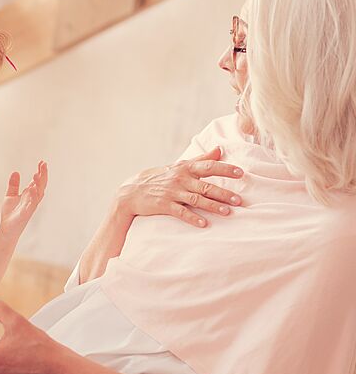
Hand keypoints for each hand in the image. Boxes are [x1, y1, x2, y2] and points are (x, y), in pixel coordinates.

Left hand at [0, 161, 47, 237]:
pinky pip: (31, 204)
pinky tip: (31, 189)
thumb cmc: (10, 213)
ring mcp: (30, 206)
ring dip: (38, 184)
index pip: (37, 181)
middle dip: (43, 175)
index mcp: (29, 195)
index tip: (42, 162)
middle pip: (41, 185)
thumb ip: (14, 184)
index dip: (40, 172)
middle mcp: (32, 199)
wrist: (6, 228)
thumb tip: (16, 172)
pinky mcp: (26, 213)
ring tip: (37, 174)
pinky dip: (32, 197)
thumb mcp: (10, 195)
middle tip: (43, 164)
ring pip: (38, 193)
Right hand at [115, 146, 243, 227]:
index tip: (240, 173)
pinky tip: (204, 224)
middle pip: (205, 186)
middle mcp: (180, 179)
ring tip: (227, 212)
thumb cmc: (160, 179)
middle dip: (223, 193)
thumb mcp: (178, 166)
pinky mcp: (164, 205)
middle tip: (239, 200)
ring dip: (212, 206)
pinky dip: (192, 218)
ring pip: (196, 199)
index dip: (225, 169)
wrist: (132, 192)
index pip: (208, 166)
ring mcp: (171, 192)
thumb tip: (219, 149)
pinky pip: (180, 212)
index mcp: (185, 168)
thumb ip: (200, 159)